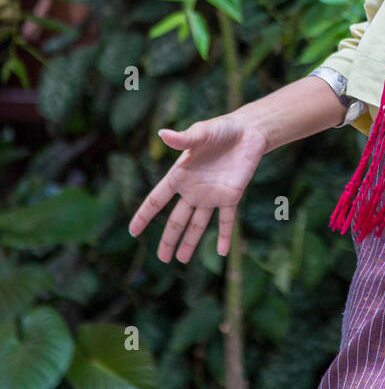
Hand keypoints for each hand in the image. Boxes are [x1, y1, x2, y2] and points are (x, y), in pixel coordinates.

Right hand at [128, 116, 266, 263]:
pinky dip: (224, 236)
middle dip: (169, 239)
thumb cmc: (221, 129)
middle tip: (161, 259)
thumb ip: (183, 138)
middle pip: (176, 219)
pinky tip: (221, 252)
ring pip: (198, 224)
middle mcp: (193, 189)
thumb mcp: (201, 132)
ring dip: (190, 242)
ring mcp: (212, 195)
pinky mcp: (231, 196)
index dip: (144, 215)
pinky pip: (227, 220)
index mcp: (180, 175)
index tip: (132, 231)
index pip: (157, 199)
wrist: (248, 131)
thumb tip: (162, 133)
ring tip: (181, 260)